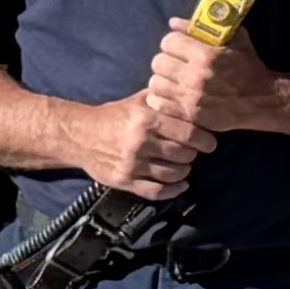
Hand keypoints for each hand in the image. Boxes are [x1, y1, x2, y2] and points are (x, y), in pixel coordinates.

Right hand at [80, 90, 201, 200]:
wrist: (79, 135)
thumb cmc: (113, 116)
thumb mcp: (138, 102)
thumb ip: (164, 100)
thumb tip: (193, 96)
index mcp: (146, 119)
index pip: (188, 133)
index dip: (204, 140)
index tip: (210, 142)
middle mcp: (139, 142)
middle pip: (183, 154)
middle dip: (194, 154)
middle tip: (196, 152)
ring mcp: (131, 164)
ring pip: (172, 174)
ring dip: (185, 171)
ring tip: (186, 165)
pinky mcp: (124, 181)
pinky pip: (155, 192)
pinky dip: (173, 191)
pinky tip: (180, 185)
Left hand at [142, 19, 269, 151]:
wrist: (262, 100)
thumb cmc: (248, 66)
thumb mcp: (235, 40)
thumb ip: (204, 27)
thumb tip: (173, 22)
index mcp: (206, 55)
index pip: (169, 42)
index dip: (173, 42)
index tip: (179, 47)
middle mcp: (195, 76)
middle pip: (158, 62)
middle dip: (166, 61)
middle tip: (175, 65)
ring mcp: (191, 97)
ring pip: (155, 83)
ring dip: (163, 80)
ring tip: (173, 81)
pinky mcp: (189, 114)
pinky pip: (159, 102)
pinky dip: (161, 98)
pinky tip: (171, 95)